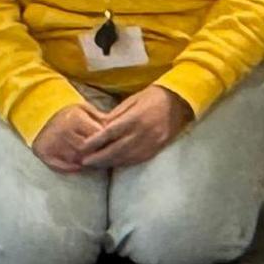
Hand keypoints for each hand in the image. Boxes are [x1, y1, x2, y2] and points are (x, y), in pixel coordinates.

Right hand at [31, 104, 107, 173]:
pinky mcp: (43, 153)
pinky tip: (81, 165)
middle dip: (96, 154)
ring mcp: (51, 143)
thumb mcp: (87, 111)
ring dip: (87, 163)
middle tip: (104, 156)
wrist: (43, 118)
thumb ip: (103, 120)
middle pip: (86, 150)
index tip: (112, 145)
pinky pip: (63, 167)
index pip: (97, 136)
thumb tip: (120, 131)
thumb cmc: (72, 115)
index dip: (106, 142)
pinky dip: (73, 168)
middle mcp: (61, 130)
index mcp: (74, 118)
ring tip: (94, 160)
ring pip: (76, 159)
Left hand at [75, 85, 192, 169]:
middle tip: (84, 162)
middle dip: (99, 157)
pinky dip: (124, 163)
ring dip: (109, 162)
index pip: (111, 133)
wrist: (180, 101)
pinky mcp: (158, 148)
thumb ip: (116, 116)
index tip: (83, 147)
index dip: (95, 142)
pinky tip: (114, 164)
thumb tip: (99, 129)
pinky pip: (138, 159)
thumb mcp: (132, 100)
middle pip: (116, 149)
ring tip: (96, 165)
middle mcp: (144, 132)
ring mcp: (152, 142)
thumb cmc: (153, 97)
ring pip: (127, 157)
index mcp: (136, 117)